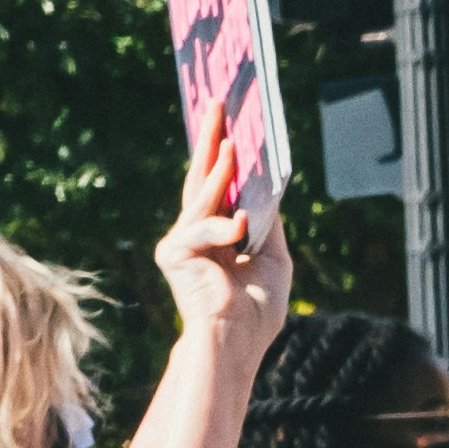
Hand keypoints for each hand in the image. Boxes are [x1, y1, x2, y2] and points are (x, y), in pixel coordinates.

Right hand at [157, 102, 293, 367]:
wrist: (237, 344)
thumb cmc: (256, 308)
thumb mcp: (274, 254)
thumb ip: (268, 220)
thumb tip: (270, 180)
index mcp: (218, 230)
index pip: (220, 181)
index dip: (224, 147)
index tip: (232, 115)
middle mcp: (196, 230)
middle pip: (204, 175)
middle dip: (212, 138)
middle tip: (219, 103)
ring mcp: (182, 241)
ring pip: (201, 195)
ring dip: (217, 167)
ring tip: (231, 140)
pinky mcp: (174, 254)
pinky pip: (200, 230)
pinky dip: (221, 227)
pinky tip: (238, 225)